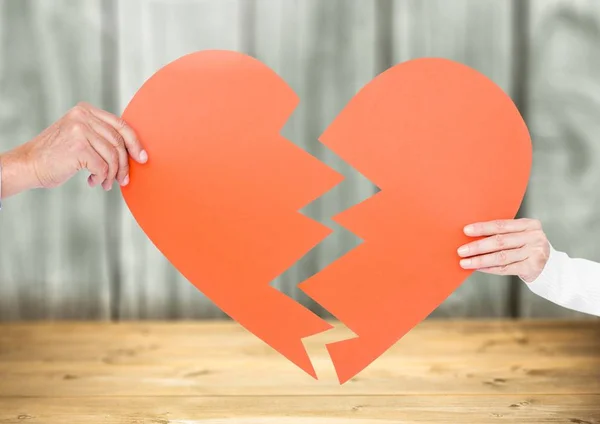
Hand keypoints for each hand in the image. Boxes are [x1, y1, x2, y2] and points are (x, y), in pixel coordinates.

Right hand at [0, 102, 146, 197]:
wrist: (28, 165)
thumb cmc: (57, 155)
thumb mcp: (80, 137)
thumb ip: (102, 136)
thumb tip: (135, 151)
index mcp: (86, 110)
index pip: (121, 125)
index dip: (135, 143)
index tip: (143, 158)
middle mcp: (83, 116)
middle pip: (119, 142)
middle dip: (124, 164)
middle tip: (124, 179)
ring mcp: (80, 130)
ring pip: (113, 156)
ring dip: (112, 174)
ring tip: (105, 183)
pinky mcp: (78, 147)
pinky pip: (102, 166)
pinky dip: (101, 177)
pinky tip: (93, 181)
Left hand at [457, 218, 550, 281]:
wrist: (548, 265)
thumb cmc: (526, 246)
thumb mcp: (519, 234)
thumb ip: (502, 233)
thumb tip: (471, 236)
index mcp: (530, 224)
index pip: (501, 225)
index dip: (482, 228)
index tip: (466, 231)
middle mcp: (534, 237)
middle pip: (500, 241)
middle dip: (478, 246)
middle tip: (461, 250)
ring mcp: (535, 253)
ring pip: (501, 257)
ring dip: (480, 260)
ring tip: (466, 262)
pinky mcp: (532, 267)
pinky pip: (506, 268)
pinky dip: (489, 268)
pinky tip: (478, 268)